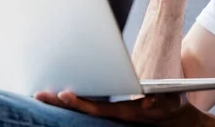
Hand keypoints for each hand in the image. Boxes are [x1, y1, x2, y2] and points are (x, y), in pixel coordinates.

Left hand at [34, 91, 203, 126]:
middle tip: (40, 94)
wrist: (174, 120)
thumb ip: (160, 99)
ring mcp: (112, 113)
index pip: (98, 108)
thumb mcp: (171, 99)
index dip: (80, 102)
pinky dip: (73, 100)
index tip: (64, 94)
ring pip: (83, 107)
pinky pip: (89, 104)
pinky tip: (58, 96)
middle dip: (61, 102)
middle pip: (83, 109)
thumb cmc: (172, 105)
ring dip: (62, 102)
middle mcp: (115, 115)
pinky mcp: (112, 110)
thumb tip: (149, 101)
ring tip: (41, 94)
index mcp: (126, 112)